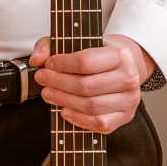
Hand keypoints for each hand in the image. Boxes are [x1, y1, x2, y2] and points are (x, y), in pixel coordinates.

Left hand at [29, 36, 153, 132]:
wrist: (122, 67)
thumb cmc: (97, 56)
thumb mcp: (74, 42)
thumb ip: (50, 46)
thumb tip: (37, 59)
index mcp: (120, 55)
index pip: (85, 62)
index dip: (62, 65)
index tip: (48, 64)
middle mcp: (129, 77)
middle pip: (86, 86)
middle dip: (58, 83)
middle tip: (43, 80)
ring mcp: (129, 99)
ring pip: (91, 106)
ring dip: (64, 101)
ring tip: (49, 94)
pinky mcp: (125, 116)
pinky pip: (99, 123)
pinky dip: (79, 119)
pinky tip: (65, 111)